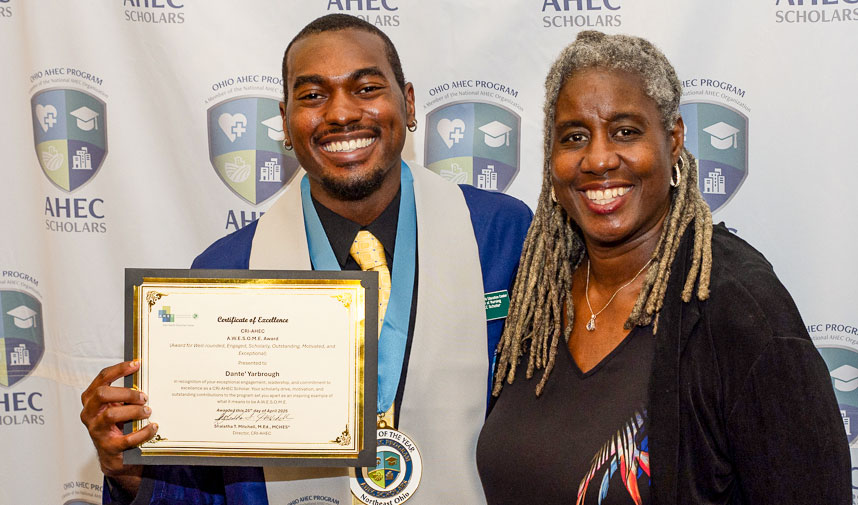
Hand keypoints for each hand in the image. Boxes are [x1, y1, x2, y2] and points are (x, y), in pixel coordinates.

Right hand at [80, 360, 155, 494]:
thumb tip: (145, 376)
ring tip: (148, 411)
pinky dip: (142, 432)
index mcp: (92, 399)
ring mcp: (96, 430)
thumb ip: (125, 393)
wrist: (114, 454)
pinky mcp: (108, 447)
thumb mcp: (117, 406)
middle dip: (126, 392)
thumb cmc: (117, 424)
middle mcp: (90, 413)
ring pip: (111, 415)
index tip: (136, 364)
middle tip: (144, 397)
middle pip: (102, 394)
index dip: (119, 369)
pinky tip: (153, 427)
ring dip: (133, 411)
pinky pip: (126, 439)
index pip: (102, 378)